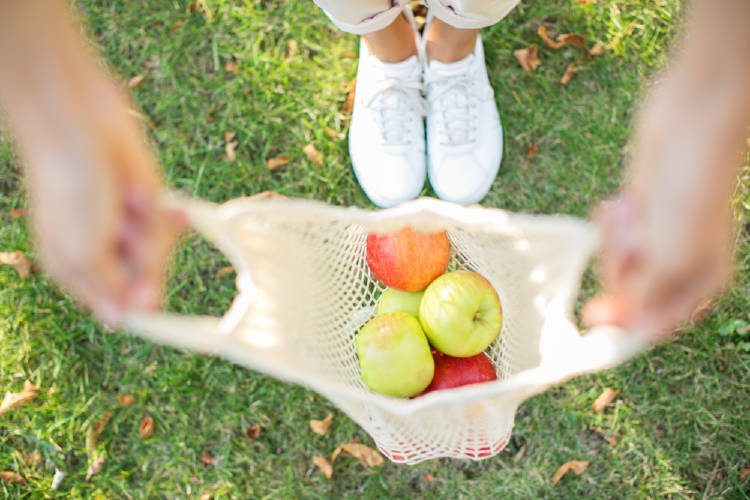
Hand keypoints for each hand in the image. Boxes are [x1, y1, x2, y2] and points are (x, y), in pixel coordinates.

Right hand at [24, 106, 184, 324]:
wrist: (82, 127)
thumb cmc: (72, 189)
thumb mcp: (82, 251)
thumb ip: (107, 287)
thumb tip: (121, 320)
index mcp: (76, 270)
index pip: (115, 305)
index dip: (137, 307)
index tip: (154, 305)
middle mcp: (104, 253)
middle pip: (143, 282)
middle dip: (145, 261)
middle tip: (128, 232)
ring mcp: (127, 230)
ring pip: (159, 253)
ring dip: (151, 233)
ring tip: (130, 204)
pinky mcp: (149, 206)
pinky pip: (170, 226)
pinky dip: (163, 213)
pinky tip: (144, 194)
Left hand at [583, 72, 739, 337]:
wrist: (687, 125)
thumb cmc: (688, 193)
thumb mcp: (669, 258)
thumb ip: (645, 297)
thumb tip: (629, 327)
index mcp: (700, 282)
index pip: (655, 322)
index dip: (623, 326)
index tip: (592, 319)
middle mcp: (680, 264)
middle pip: (629, 293)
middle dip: (619, 268)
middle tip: (630, 241)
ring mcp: (658, 238)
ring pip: (615, 263)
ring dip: (614, 242)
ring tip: (631, 212)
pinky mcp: (638, 214)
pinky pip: (610, 235)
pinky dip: (611, 222)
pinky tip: (624, 202)